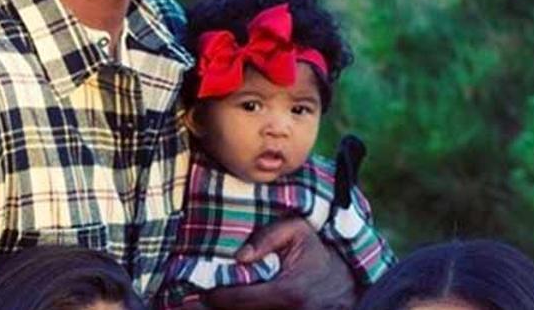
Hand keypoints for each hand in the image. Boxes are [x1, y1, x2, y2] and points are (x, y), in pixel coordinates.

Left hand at [182, 218, 356, 309]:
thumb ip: (267, 237)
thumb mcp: (298, 231)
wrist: (345, 283)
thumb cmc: (319, 254)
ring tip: (201, 304)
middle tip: (188, 302)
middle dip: (212, 308)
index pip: (236, 300)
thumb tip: (239, 256)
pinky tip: (225, 305)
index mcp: (286, 293)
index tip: (197, 290)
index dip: (212, 297)